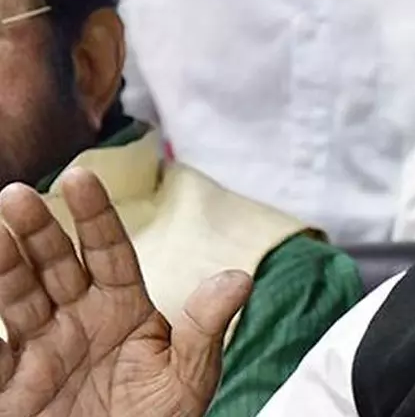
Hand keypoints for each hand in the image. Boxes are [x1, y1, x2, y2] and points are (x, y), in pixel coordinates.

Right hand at [0, 168, 251, 416]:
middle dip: (37, 230)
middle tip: (18, 194)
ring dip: (5, 265)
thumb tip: (241, 277)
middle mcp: (79, 320)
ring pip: (19, 297)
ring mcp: (43, 350)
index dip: (94, 214)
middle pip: (56, 264)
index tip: (81, 177)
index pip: (109, 250)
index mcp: (124, 308)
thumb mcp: (189, 376)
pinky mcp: (14, 386)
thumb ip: (205, 327)